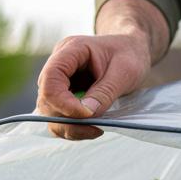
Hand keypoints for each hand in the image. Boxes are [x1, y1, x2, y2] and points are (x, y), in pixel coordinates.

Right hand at [36, 33, 151, 139]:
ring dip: (70, 127)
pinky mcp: (64, 96)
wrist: (134, 51)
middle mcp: (59, 65)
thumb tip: (87, 115)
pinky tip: (92, 127)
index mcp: (71, 49)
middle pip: (46, 98)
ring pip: (49, 112)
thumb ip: (105, 92)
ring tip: (96, 129)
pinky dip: (73, 128)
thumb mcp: (125, 71)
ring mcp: (59, 81)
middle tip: (95, 128)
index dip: (63, 101)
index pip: (51, 78)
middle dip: (67, 118)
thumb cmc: (131, 55)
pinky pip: (60, 117)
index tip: (87, 114)